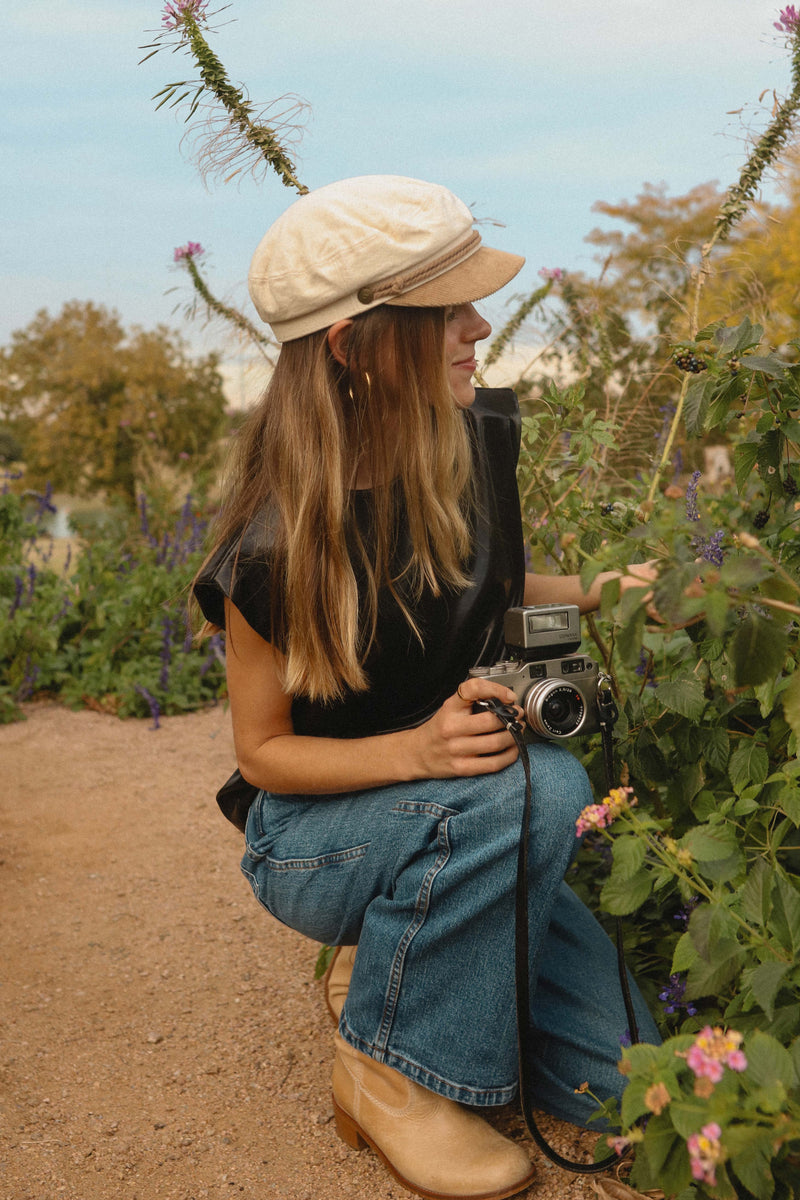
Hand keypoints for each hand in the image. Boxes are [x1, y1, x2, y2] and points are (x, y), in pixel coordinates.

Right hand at [405, 677, 521, 778]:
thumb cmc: (439, 729)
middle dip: (512, 718)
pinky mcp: (462, 768)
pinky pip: (493, 764)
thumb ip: (472, 701)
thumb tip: (505, 700)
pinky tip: (512, 750)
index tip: (508, 697)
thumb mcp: (449, 708)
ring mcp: (456, 749)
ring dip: (514, 736)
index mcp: (450, 708)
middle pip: (491, 721)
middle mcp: (452, 728)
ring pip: (496, 742)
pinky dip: (509, 756)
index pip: (472, 689)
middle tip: (518, 716)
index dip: (495, 690)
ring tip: (517, 731)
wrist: (417, 753)